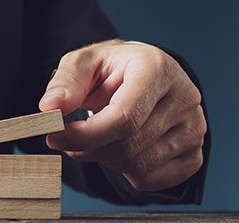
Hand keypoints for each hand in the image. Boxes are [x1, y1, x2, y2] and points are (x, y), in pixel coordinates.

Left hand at [39, 40, 205, 191]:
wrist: (140, 76)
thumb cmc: (109, 70)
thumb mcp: (82, 64)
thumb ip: (65, 84)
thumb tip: (50, 107)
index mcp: (156, 68)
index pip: (124, 117)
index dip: (84, 134)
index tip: (55, 136)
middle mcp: (184, 96)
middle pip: (129, 145)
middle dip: (88, 148)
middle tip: (67, 139)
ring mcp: (194, 127)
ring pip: (139, 165)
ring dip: (104, 159)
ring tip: (95, 138)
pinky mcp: (195, 152)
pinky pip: (153, 179)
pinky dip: (126, 172)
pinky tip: (117, 149)